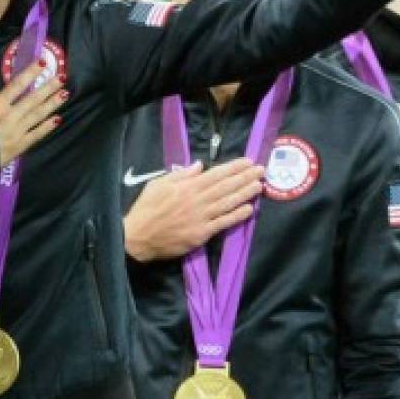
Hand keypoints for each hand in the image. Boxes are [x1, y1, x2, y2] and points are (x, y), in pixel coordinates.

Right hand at [0, 59, 65, 165]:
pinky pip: (36, 135)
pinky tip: (58, 119)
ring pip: (37, 115)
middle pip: (32, 100)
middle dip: (48, 88)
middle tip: (63, 77)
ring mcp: (16, 132)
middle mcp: (9, 117)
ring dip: (52, 104)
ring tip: (65, 94)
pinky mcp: (19, 146)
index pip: (16, 86)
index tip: (42, 62)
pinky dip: (47, 127)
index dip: (30, 73)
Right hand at [123, 159, 263, 261]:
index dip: (233, 168)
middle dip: (244, 177)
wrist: (138, 236)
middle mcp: (197, 200)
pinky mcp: (201, 234)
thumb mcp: (158, 184)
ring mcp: (201, 217)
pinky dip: (236, 216)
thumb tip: (199, 165)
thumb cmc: (146, 208)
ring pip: (227, 203)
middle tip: (261, 170)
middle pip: (225, 187)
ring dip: (245, 194)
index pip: (216, 174)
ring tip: (259, 186)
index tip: (248, 162)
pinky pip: (223, 223)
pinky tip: (249, 209)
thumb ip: (180, 175)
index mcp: (187, 186)